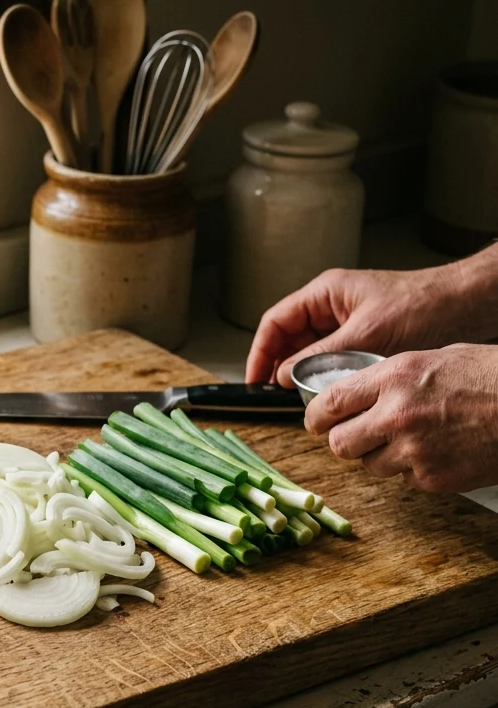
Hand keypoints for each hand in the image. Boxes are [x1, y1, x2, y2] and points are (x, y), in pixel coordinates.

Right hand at [245, 251, 497, 386]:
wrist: (468, 305)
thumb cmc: (424, 306)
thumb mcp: (366, 334)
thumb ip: (320, 356)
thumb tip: (285, 376)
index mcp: (325, 293)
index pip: (276, 322)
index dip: (260, 352)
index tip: (254, 380)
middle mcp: (332, 307)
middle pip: (289, 339)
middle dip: (281, 367)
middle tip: (277, 395)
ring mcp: (347, 324)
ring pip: (310, 353)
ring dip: (305, 375)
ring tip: (303, 397)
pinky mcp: (363, 340)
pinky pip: (332, 360)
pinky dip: (327, 377)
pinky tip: (329, 393)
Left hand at [305, 344, 497, 491]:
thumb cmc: (489, 376)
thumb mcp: (433, 359)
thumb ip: (388, 380)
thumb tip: (354, 397)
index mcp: (393, 377)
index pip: (328, 403)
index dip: (316, 417)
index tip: (316, 421)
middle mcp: (396, 414)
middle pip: (339, 443)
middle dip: (344, 441)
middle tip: (358, 436)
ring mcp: (414, 450)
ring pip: (369, 465)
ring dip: (381, 456)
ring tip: (412, 439)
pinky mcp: (433, 478)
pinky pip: (404, 479)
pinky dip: (415, 470)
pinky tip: (439, 450)